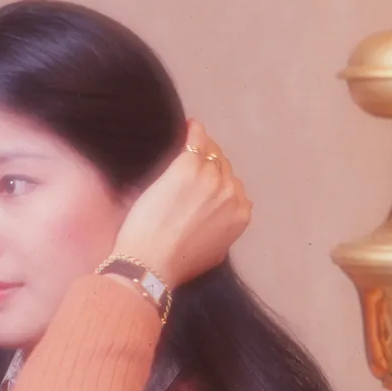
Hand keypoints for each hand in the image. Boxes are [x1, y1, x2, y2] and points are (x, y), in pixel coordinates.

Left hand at [111, 120, 251, 288]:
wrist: (151, 263)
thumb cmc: (176, 264)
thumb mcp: (215, 252)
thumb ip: (225, 230)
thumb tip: (224, 217)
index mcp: (240, 214)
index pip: (234, 186)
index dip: (218, 181)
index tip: (205, 179)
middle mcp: (231, 192)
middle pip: (223, 167)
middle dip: (210, 165)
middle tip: (193, 163)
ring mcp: (210, 178)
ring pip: (210, 152)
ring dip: (201, 147)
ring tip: (189, 145)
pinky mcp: (187, 168)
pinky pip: (195, 140)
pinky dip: (193, 131)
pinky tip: (188, 126)